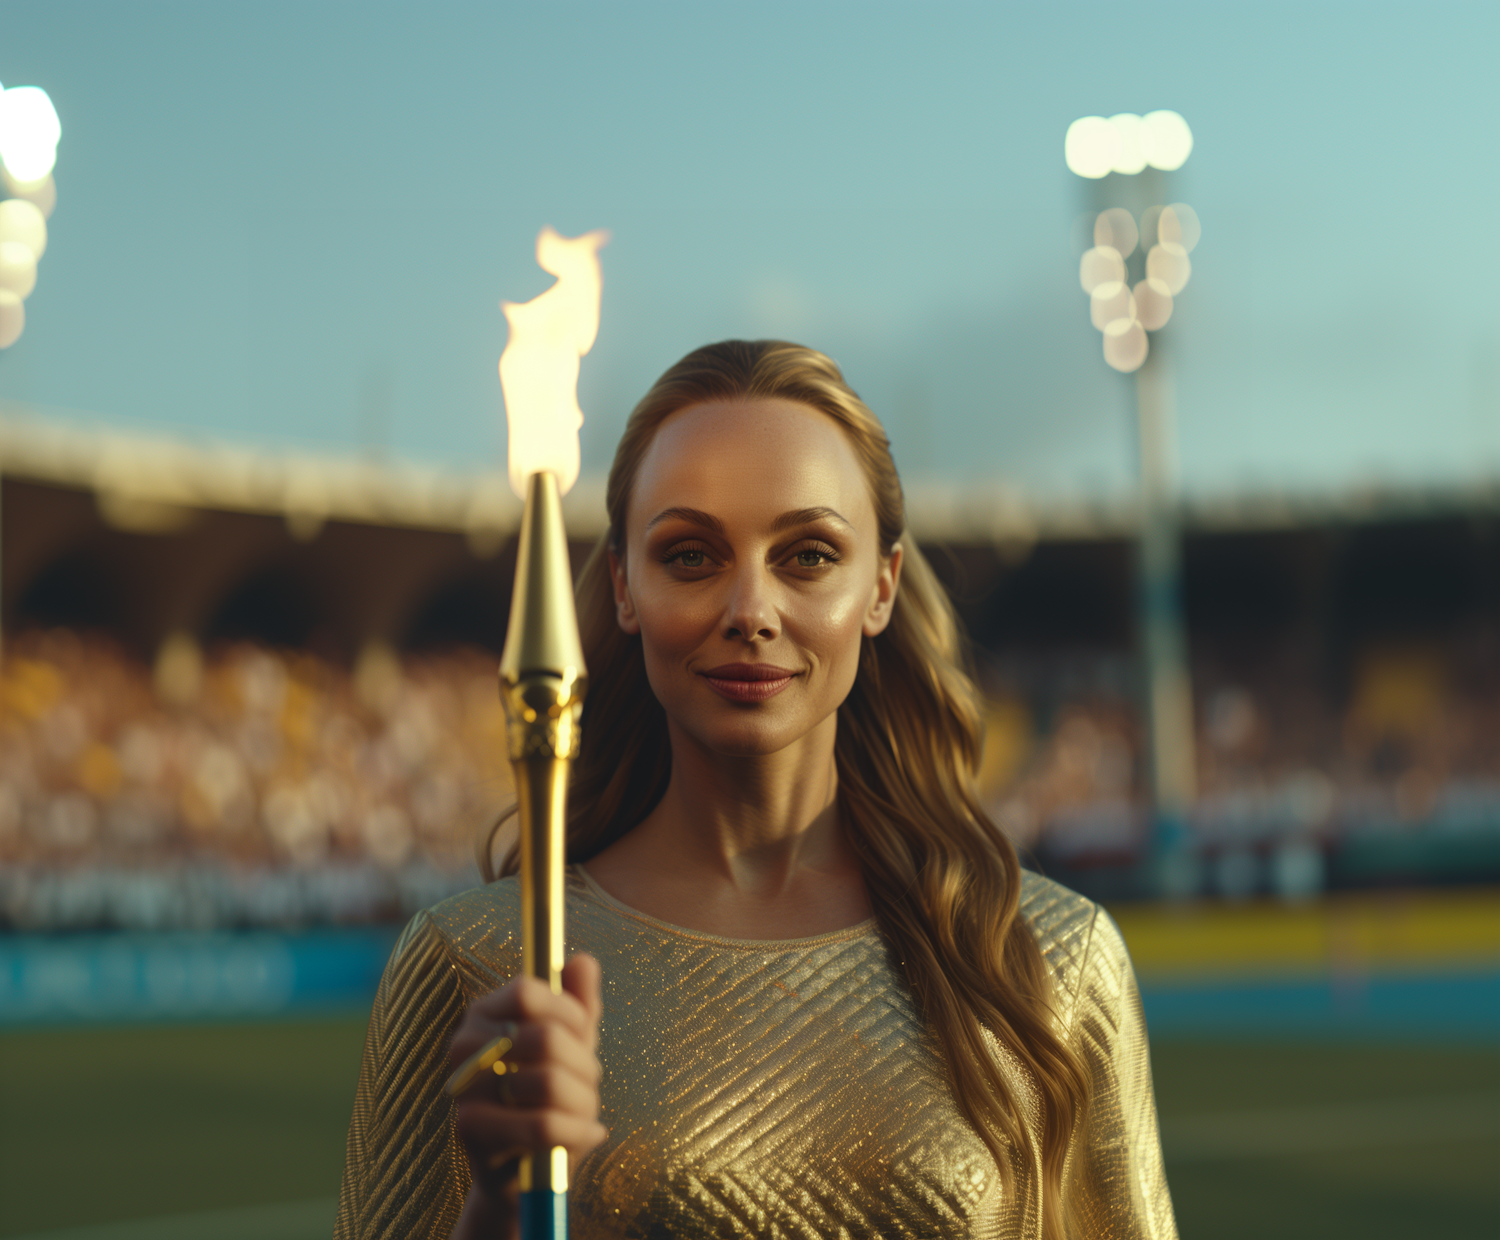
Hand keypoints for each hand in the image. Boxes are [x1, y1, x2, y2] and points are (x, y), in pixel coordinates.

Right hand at [448, 954, 605, 1239]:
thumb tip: (583, 960)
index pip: (527, 991)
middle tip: (588, 1083)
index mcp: (485, 1012)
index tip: (581, 1032)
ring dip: (583, 1101)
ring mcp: (463, 1088)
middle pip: (545, 1038)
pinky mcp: (469, 1132)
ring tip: (584, 1112)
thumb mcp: (573, 1044)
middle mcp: (464, 1044)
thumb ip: (579, 1002)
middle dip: (584, 1065)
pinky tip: (587, 1134)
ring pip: (548, 1082)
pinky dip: (577, 1131)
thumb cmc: (551, 1093)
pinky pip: (542, 1125)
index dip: (566, 1011)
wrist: (525, 1167)